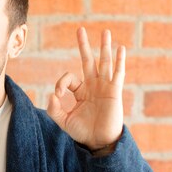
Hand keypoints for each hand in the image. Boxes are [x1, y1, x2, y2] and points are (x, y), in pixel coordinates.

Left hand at [47, 27, 124, 150]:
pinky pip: (118, 73)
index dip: (61, 83)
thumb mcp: (64, 120)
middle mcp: (93, 86)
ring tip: (106, 32)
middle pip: (88, 60)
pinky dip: (119, 61)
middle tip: (80, 29)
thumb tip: (51, 95)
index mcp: (81, 91)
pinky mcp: (114, 92)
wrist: (98, 142)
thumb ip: (54, 109)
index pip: (69, 78)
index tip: (58, 95)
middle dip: (84, 45)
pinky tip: (120, 48)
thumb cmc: (83, 132)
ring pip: (104, 62)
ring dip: (105, 47)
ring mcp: (105, 87)